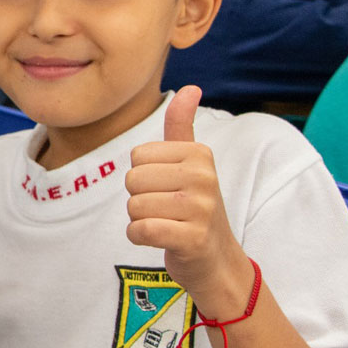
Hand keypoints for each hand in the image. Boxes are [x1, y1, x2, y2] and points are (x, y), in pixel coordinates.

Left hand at [124, 86, 252, 318]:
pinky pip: (140, 230)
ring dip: (141, 220)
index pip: (137, 156)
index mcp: (200, 154)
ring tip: (167, 224)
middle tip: (166, 210)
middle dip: (139, 199)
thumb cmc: (194, 207)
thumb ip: (182, 126)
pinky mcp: (193, 238)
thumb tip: (191, 87)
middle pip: (132, 180)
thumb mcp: (191, 163)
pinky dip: (140, 238)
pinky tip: (162, 239)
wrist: (215, 260)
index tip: (167, 188)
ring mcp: (201, 209)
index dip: (142, 176)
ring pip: (133, 206)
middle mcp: (204, 177)